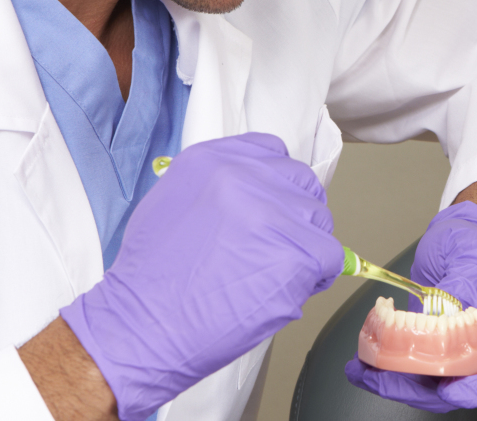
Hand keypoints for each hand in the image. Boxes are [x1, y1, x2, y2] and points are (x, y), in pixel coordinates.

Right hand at [59, 132, 343, 420]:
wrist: (145, 323)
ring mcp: (274, 214)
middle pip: (302, 184)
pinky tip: (286, 288)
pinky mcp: (296, 253)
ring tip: (271, 272)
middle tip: (275, 247)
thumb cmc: (153, 277)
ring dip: (305, 247)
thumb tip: (259, 194)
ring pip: (319, 221)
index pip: (273, 154)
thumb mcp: (172, 201)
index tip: (274, 207)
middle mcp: (246, 178)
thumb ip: (218, 186)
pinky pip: (331, 257)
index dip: (278, 186)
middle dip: (295, 216)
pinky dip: (317, 275)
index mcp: (214, 160)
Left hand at [345, 201, 476, 411]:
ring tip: (365, 371)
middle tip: (385, 376)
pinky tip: (365, 363)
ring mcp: (466, 349)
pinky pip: (421, 369)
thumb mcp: (475, 253)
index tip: (449, 388)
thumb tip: (446, 316)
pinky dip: (392, 371)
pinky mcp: (441, 348)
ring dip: (400, 383)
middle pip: (468, 385)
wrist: (464, 235)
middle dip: (424, 388)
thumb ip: (465, 284)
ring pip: (438, 384)